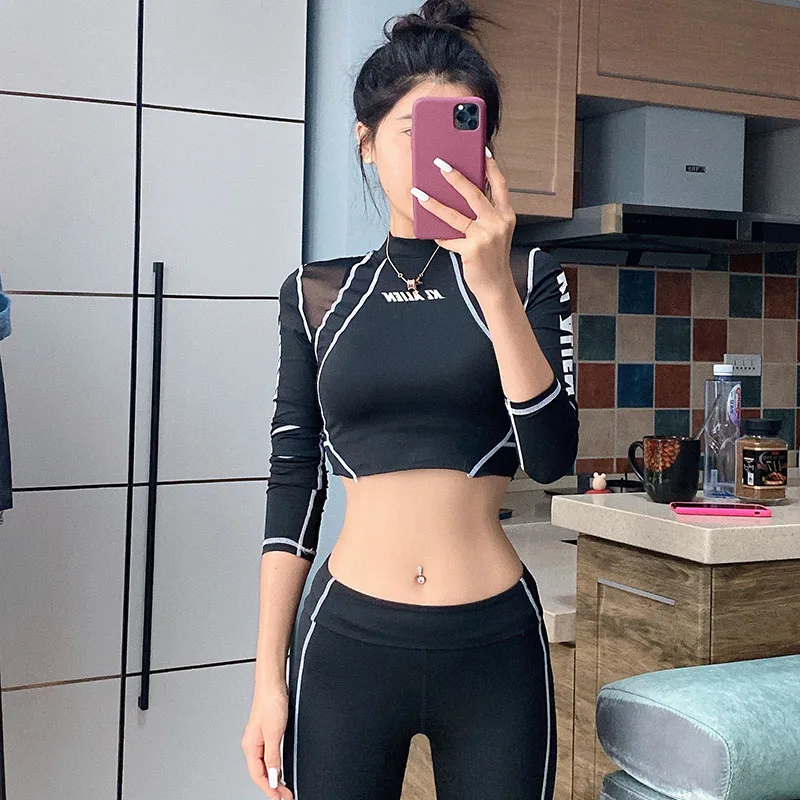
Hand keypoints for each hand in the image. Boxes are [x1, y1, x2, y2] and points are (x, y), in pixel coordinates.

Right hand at [242, 685, 293, 798]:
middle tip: (286, 796)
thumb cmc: (270, 701)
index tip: (281, 798)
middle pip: (261, 773)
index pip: (259, 776)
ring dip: (274, 778)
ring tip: (284, 788)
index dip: (270, 790)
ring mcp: (259, 738)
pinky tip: (281, 769)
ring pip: (265, 765)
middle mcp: (252, 744)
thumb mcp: (274, 733)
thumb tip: (274, 776)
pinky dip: (275, 766)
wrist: (273, 683)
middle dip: (273, 787)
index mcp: (251, 746)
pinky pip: (269, 756)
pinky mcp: (267, 732)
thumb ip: (273, 756)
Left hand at [410, 146, 516, 300]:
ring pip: (455, 215)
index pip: (500, 185)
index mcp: (507, 216)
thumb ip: (485, 214)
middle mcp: (498, 223)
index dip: (491, 167)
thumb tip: (461, 195)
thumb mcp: (496, 232)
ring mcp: (485, 237)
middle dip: (455, 177)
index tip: (481, 150)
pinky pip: (449, 238)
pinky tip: (428, 230)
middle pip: (474, 194)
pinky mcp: (472, 250)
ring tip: (419, 193)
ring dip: (434, 203)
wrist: (496, 286)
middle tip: (439, 164)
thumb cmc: (492, 257)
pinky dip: (438, 235)